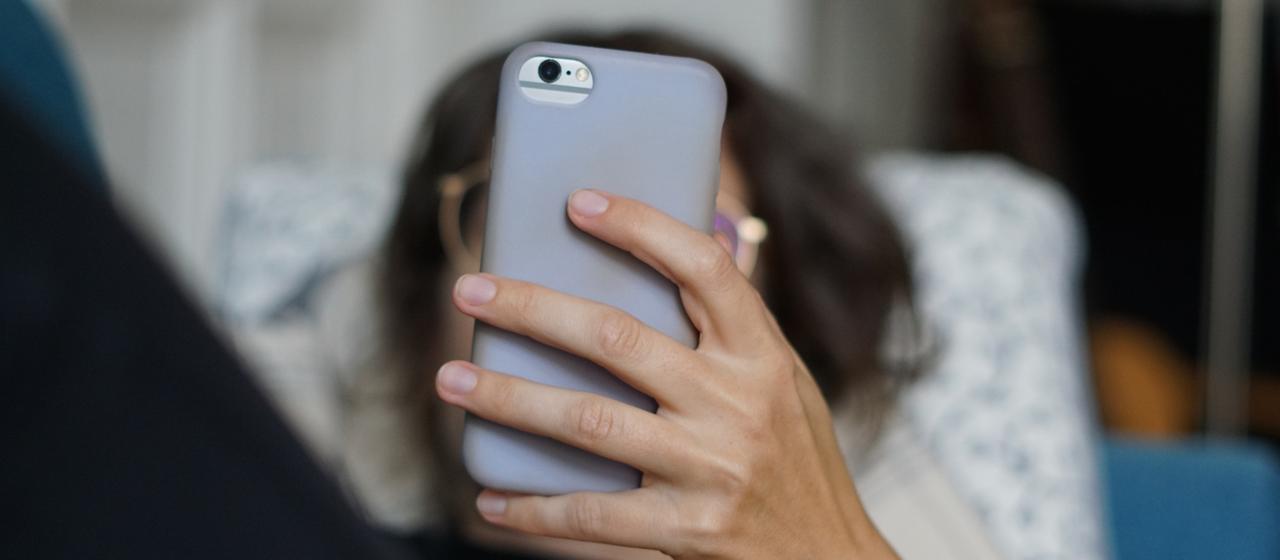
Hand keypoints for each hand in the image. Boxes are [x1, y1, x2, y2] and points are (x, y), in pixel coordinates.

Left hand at [435, 189, 898, 558]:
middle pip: (617, 339)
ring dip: (509, 398)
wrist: (831, 555)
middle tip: (471, 291)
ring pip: (588, 421)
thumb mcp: (783, 379)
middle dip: (532, 309)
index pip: (704, 270)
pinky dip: (534, 508)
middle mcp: (736, 404)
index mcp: (761, 354)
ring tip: (452, 379)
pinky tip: (491, 500)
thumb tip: (686, 242)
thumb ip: (733, 325)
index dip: (640, 228)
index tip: (578, 202)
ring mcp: (710, 469)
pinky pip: (593, 515)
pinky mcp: (687, 530)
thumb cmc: (796, 456)